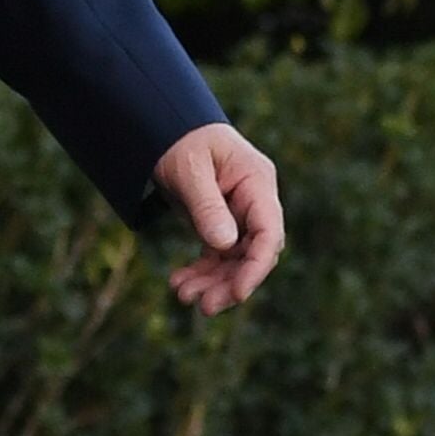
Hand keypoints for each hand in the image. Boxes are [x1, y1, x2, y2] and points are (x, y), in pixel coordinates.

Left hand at [153, 122, 283, 315]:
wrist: (166, 128)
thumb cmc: (181, 141)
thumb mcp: (190, 170)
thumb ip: (207, 206)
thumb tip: (225, 245)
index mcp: (257, 182)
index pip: (268, 231)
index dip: (257, 266)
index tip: (239, 294)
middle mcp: (254, 201)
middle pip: (254, 253)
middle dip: (231, 283)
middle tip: (204, 307)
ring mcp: (240, 214)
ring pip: (235, 260)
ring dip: (213, 282)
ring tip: (182, 295)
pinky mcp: (221, 223)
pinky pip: (217, 255)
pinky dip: (201, 272)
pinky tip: (179, 282)